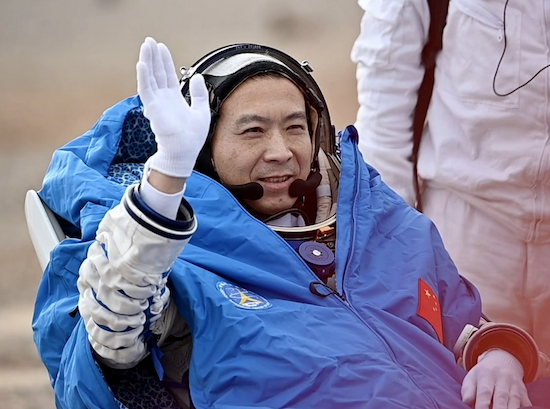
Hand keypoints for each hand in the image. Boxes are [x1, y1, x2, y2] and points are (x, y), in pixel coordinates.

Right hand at [137, 37, 210, 177]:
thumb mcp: (202, 111)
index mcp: (174, 98)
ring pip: (150, 78)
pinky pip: (146, 90)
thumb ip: (199, 93)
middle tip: (149, 41)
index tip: (161, 47)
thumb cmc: (192, 137)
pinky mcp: (153, 108)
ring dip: (147, 61)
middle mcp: (163, 98)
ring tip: (145, 46)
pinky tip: (142, 64)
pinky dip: (143, 77)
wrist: (184, 152)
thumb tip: (198, 77)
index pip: (167, 75)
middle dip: (153, 56)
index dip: (164, 61)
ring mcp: (157, 103)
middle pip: (156, 72)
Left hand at [461, 349, 531, 408]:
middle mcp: (502, 378)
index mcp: (486, 374)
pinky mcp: (524, 392)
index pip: (484, 391)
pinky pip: (526, 402)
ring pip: (514, 400)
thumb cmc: (483, 374)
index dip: (482, 404)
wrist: (502, 361)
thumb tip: (466, 402)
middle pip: (501, 397)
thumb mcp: (472, 377)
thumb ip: (468, 390)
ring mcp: (515, 385)